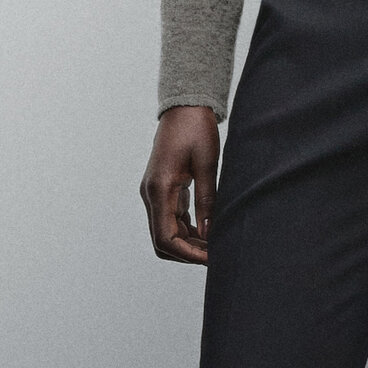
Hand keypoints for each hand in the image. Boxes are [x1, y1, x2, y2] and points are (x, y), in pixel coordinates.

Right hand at [141, 105, 219, 263]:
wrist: (184, 108)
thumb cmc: (196, 130)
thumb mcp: (207, 165)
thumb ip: (207, 200)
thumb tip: (210, 234)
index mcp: (159, 189)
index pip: (165, 237)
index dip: (186, 254)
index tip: (210, 259)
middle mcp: (151, 194)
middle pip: (162, 241)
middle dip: (187, 253)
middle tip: (215, 256)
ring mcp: (155, 193)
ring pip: (166, 233)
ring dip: (188, 243)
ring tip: (216, 245)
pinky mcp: (163, 190)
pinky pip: (172, 220)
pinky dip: (187, 230)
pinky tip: (208, 232)